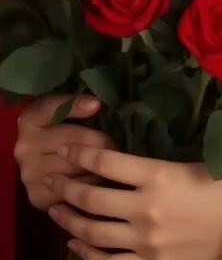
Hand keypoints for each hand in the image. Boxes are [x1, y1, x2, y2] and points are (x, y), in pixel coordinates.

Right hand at [13, 94, 114, 210]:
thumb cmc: (56, 131)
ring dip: (97, 167)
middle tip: (117, 144)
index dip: (74, 106)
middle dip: (99, 144)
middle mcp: (24, 148)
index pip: (50, 109)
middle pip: (71, 143)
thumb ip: (73, 106)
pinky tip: (99, 181)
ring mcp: (29, 174)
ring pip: (75, 169)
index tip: (97, 105)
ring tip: (112, 164)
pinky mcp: (37, 196)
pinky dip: (89, 187)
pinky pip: (72, 194)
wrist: (37, 163)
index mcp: (29, 120)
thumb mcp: (59, 112)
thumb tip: (96, 105)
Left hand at [47, 145, 221, 259]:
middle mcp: (145, 209)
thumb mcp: (194, 160)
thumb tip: (131, 146)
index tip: (66, 148)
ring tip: (56, 210)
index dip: (80, 154)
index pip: (106, 162)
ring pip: (93, 233)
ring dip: (69, 221)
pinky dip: (86, 254)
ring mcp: (145, 242)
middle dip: (66, 187)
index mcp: (158, 175)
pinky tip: (75, 244)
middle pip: (92, 198)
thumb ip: (159, 157)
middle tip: (52, 180)